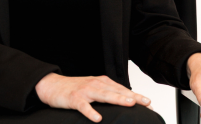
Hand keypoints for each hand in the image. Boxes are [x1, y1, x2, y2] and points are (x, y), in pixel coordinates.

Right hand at [35, 73, 153, 121]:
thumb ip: (107, 93)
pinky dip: (90, 111)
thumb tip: (124, 100)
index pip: (121, 89)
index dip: (135, 96)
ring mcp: (84, 91)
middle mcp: (94, 84)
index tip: (149, 103)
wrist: (52, 85)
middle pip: (115, 91)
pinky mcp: (74, 98)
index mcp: (101, 82)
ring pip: (102, 95)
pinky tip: (97, 118)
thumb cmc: (74, 88)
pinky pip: (83, 106)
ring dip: (116, 98)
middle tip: (145, 101)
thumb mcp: (93, 88)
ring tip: (128, 103)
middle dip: (131, 96)